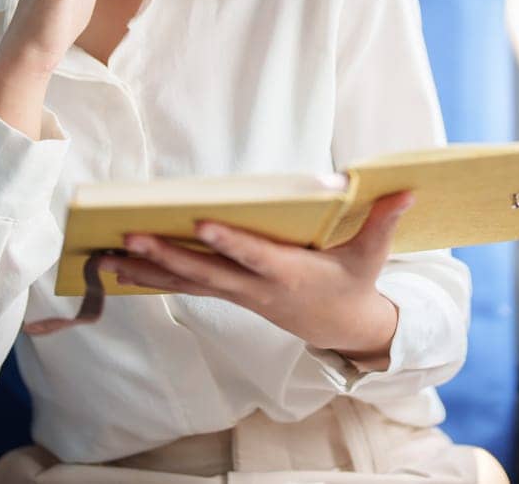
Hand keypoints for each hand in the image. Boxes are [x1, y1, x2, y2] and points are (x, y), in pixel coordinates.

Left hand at [102, 191, 416, 370]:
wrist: (343, 329)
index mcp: (291, 273)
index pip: (255, 255)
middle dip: (168, 256)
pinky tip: (124, 268)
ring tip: (111, 255)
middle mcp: (259, 288)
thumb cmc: (355, 282)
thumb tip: (407, 189)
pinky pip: (189, 286)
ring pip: (189, 283)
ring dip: (150, 269)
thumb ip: (384, 220)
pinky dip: (156, 277)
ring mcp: (242, 295)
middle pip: (207, 272)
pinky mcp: (232, 295)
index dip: (229, 241)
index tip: (201, 224)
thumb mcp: (373, 255)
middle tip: (132, 237)